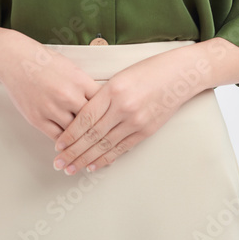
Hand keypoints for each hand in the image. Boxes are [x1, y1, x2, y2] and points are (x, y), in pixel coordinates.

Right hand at [0, 35, 103, 140]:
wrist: (15, 59)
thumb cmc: (44, 61)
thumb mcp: (72, 68)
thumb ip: (85, 86)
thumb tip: (101, 102)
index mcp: (80, 80)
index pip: (103, 104)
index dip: (110, 113)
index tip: (112, 121)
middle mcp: (68, 95)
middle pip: (91, 121)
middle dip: (98, 130)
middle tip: (105, 139)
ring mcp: (51, 108)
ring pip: (75, 133)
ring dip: (81, 140)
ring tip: (89, 147)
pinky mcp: (37, 118)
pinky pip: (56, 137)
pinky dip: (65, 143)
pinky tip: (70, 145)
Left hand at [52, 50, 199, 175]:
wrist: (180, 74)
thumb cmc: (149, 70)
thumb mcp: (121, 76)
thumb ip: (102, 96)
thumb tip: (82, 118)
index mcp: (114, 90)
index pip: (85, 118)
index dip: (69, 135)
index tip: (58, 146)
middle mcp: (124, 107)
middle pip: (92, 135)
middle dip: (73, 152)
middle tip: (58, 164)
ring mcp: (137, 121)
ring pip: (105, 145)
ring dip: (86, 160)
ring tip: (72, 169)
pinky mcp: (147, 130)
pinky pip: (122, 148)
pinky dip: (107, 159)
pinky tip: (94, 166)